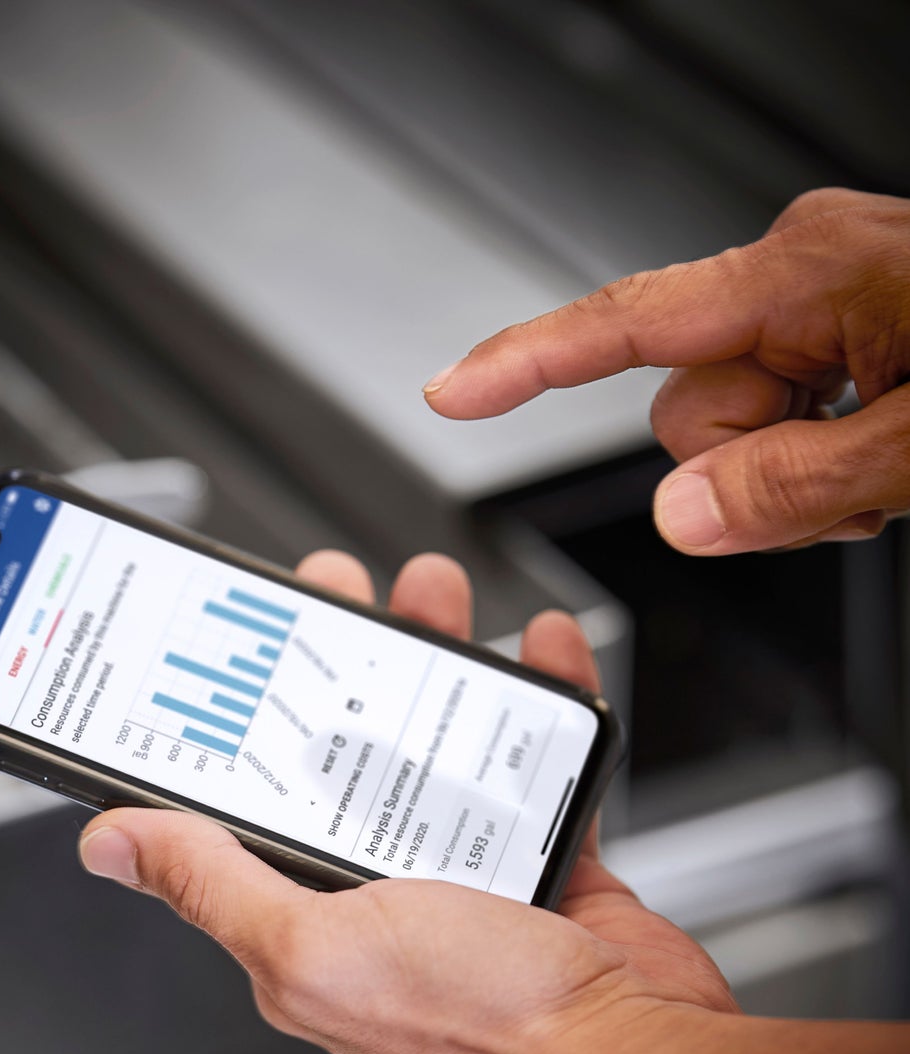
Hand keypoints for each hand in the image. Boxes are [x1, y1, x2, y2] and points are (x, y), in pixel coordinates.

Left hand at [78, 552, 736, 1053]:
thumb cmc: (487, 1025)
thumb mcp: (316, 947)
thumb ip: (214, 886)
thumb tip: (112, 847)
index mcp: (309, 924)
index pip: (251, 807)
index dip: (241, 723)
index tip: (242, 649)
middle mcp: (381, 904)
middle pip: (346, 758)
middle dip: (342, 667)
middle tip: (342, 598)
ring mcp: (467, 884)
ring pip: (437, 750)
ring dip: (435, 668)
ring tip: (434, 602)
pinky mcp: (544, 871)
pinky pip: (531, 771)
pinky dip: (539, 707)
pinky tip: (539, 656)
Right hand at [424, 187, 909, 554]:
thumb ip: (792, 487)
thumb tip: (676, 516)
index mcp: (806, 272)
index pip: (626, 324)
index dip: (526, 363)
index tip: (451, 393)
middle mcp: (802, 273)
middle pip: (685, 411)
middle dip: (746, 470)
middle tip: (847, 489)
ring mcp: (824, 300)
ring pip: (732, 431)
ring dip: (794, 479)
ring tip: (882, 476)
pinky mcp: (845, 328)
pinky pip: (781, 417)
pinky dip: (820, 460)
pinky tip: (884, 461)